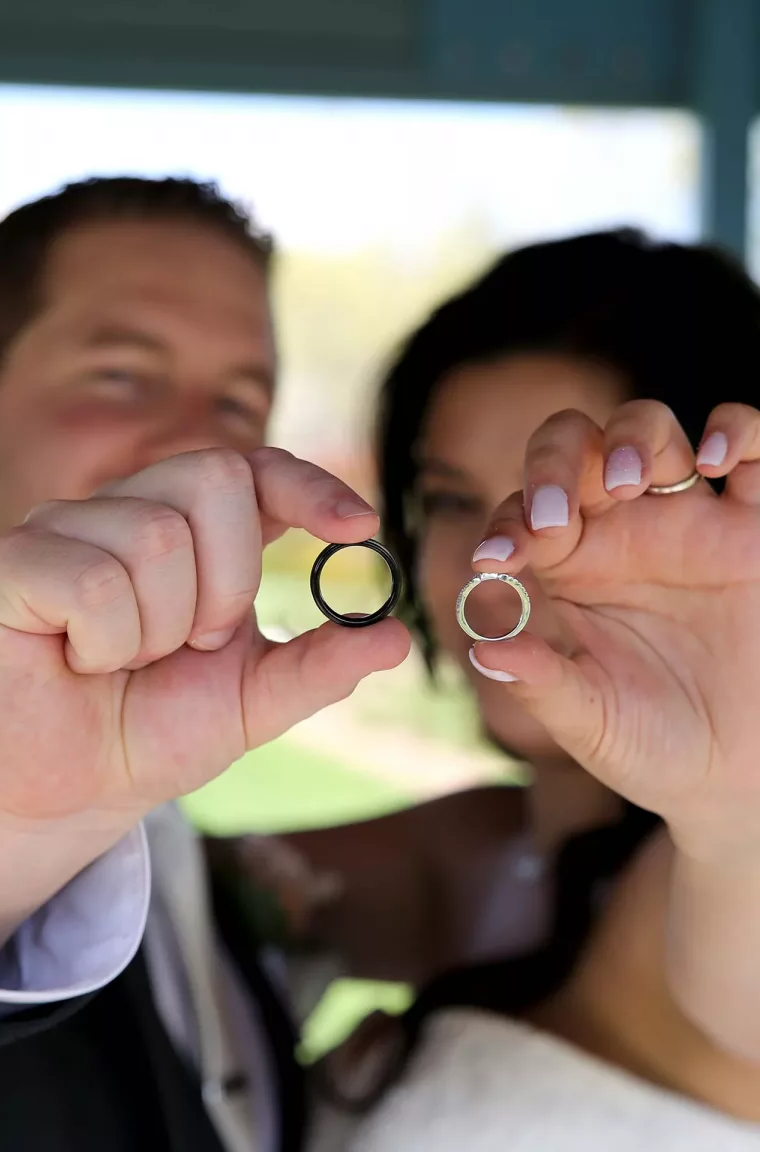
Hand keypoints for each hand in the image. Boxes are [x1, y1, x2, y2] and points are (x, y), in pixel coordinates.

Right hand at [0, 447, 408, 832]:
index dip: (309, 485)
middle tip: (193, 644)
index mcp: (196, 534)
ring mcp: (70, 528)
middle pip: (216, 480)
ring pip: (156, 537)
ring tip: (126, 661)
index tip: (358, 526)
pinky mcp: (17, 562)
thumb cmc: (150, 731)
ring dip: (158, 629)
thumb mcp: (251, 704)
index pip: (258, 469)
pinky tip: (81, 660)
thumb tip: (397, 637)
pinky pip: (93, 581)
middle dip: (226, 584)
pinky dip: (103, 643)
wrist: (68, 792)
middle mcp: (134, 511)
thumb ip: (319, 667)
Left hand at [470, 401, 759, 859]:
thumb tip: (480, 650)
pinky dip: (738, 430)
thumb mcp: (590, 721)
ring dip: (631, 438)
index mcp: (571, 566)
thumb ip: (540, 685)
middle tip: (556, 514)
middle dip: (556, 462)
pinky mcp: (757, 526)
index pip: (525, 512)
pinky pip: (754, 448)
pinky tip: (716, 462)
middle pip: (577, 447)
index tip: (498, 559)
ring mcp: (690, 519)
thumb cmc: (653, 745)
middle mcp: (623, 529)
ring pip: (650, 428)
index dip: (506, 523)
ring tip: (626, 481)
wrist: (737, 775)